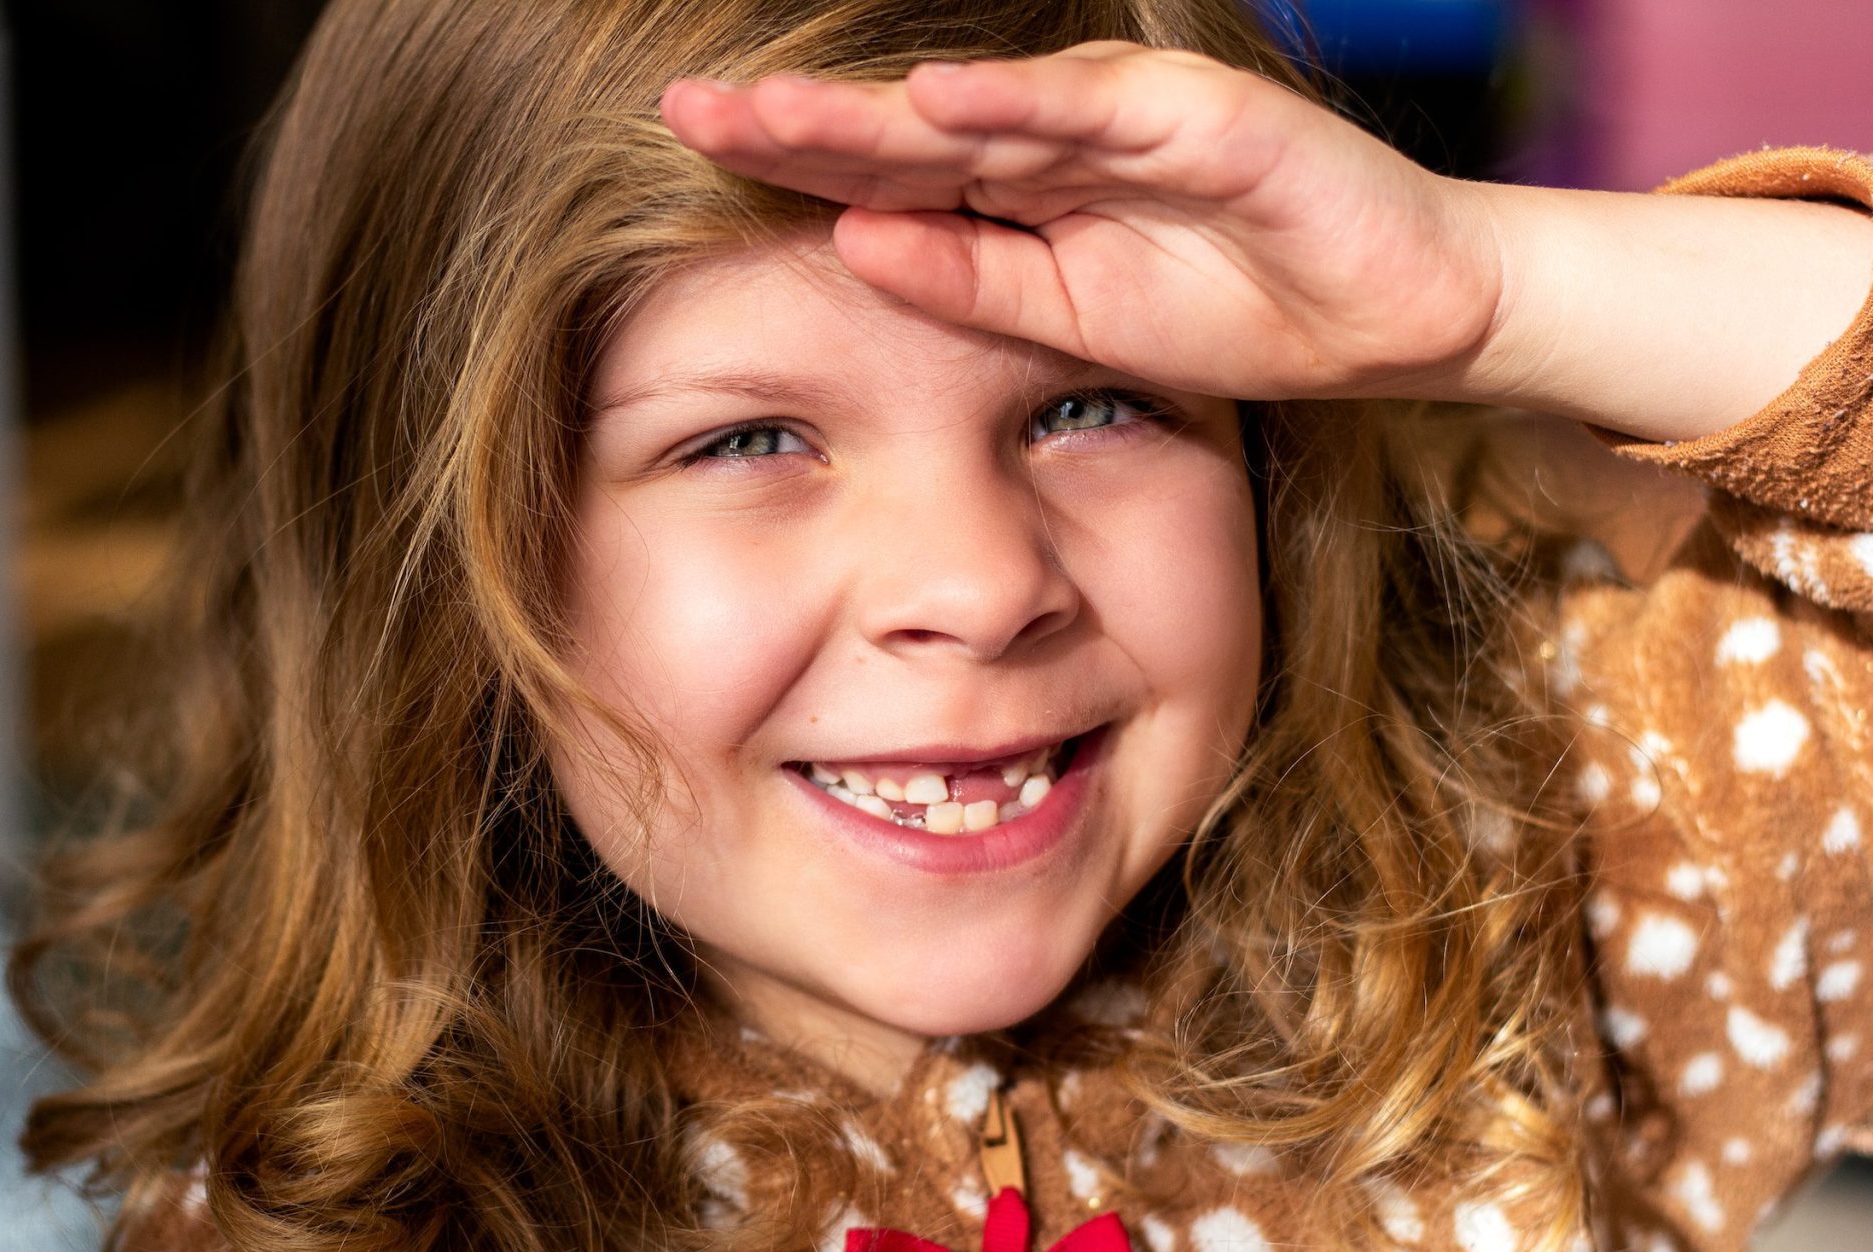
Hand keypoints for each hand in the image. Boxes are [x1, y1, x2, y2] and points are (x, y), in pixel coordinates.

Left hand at [659, 42, 1506, 402]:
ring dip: (875, 108)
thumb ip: (966, 282)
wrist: (1393, 320)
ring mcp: (1127, 123)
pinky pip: (1102, 112)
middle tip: (688, 113)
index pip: (885, 175)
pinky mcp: (1206, 120)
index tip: (691, 159)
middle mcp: (1056, 145)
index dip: (790, 165)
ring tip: (770, 110)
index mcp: (1018, 196)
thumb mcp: (1067, 321)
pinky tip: (941, 100)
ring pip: (982, 106)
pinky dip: (1023, 103)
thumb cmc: (1234, 310)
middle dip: (797, 124)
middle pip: (906, 130)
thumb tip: (851, 244)